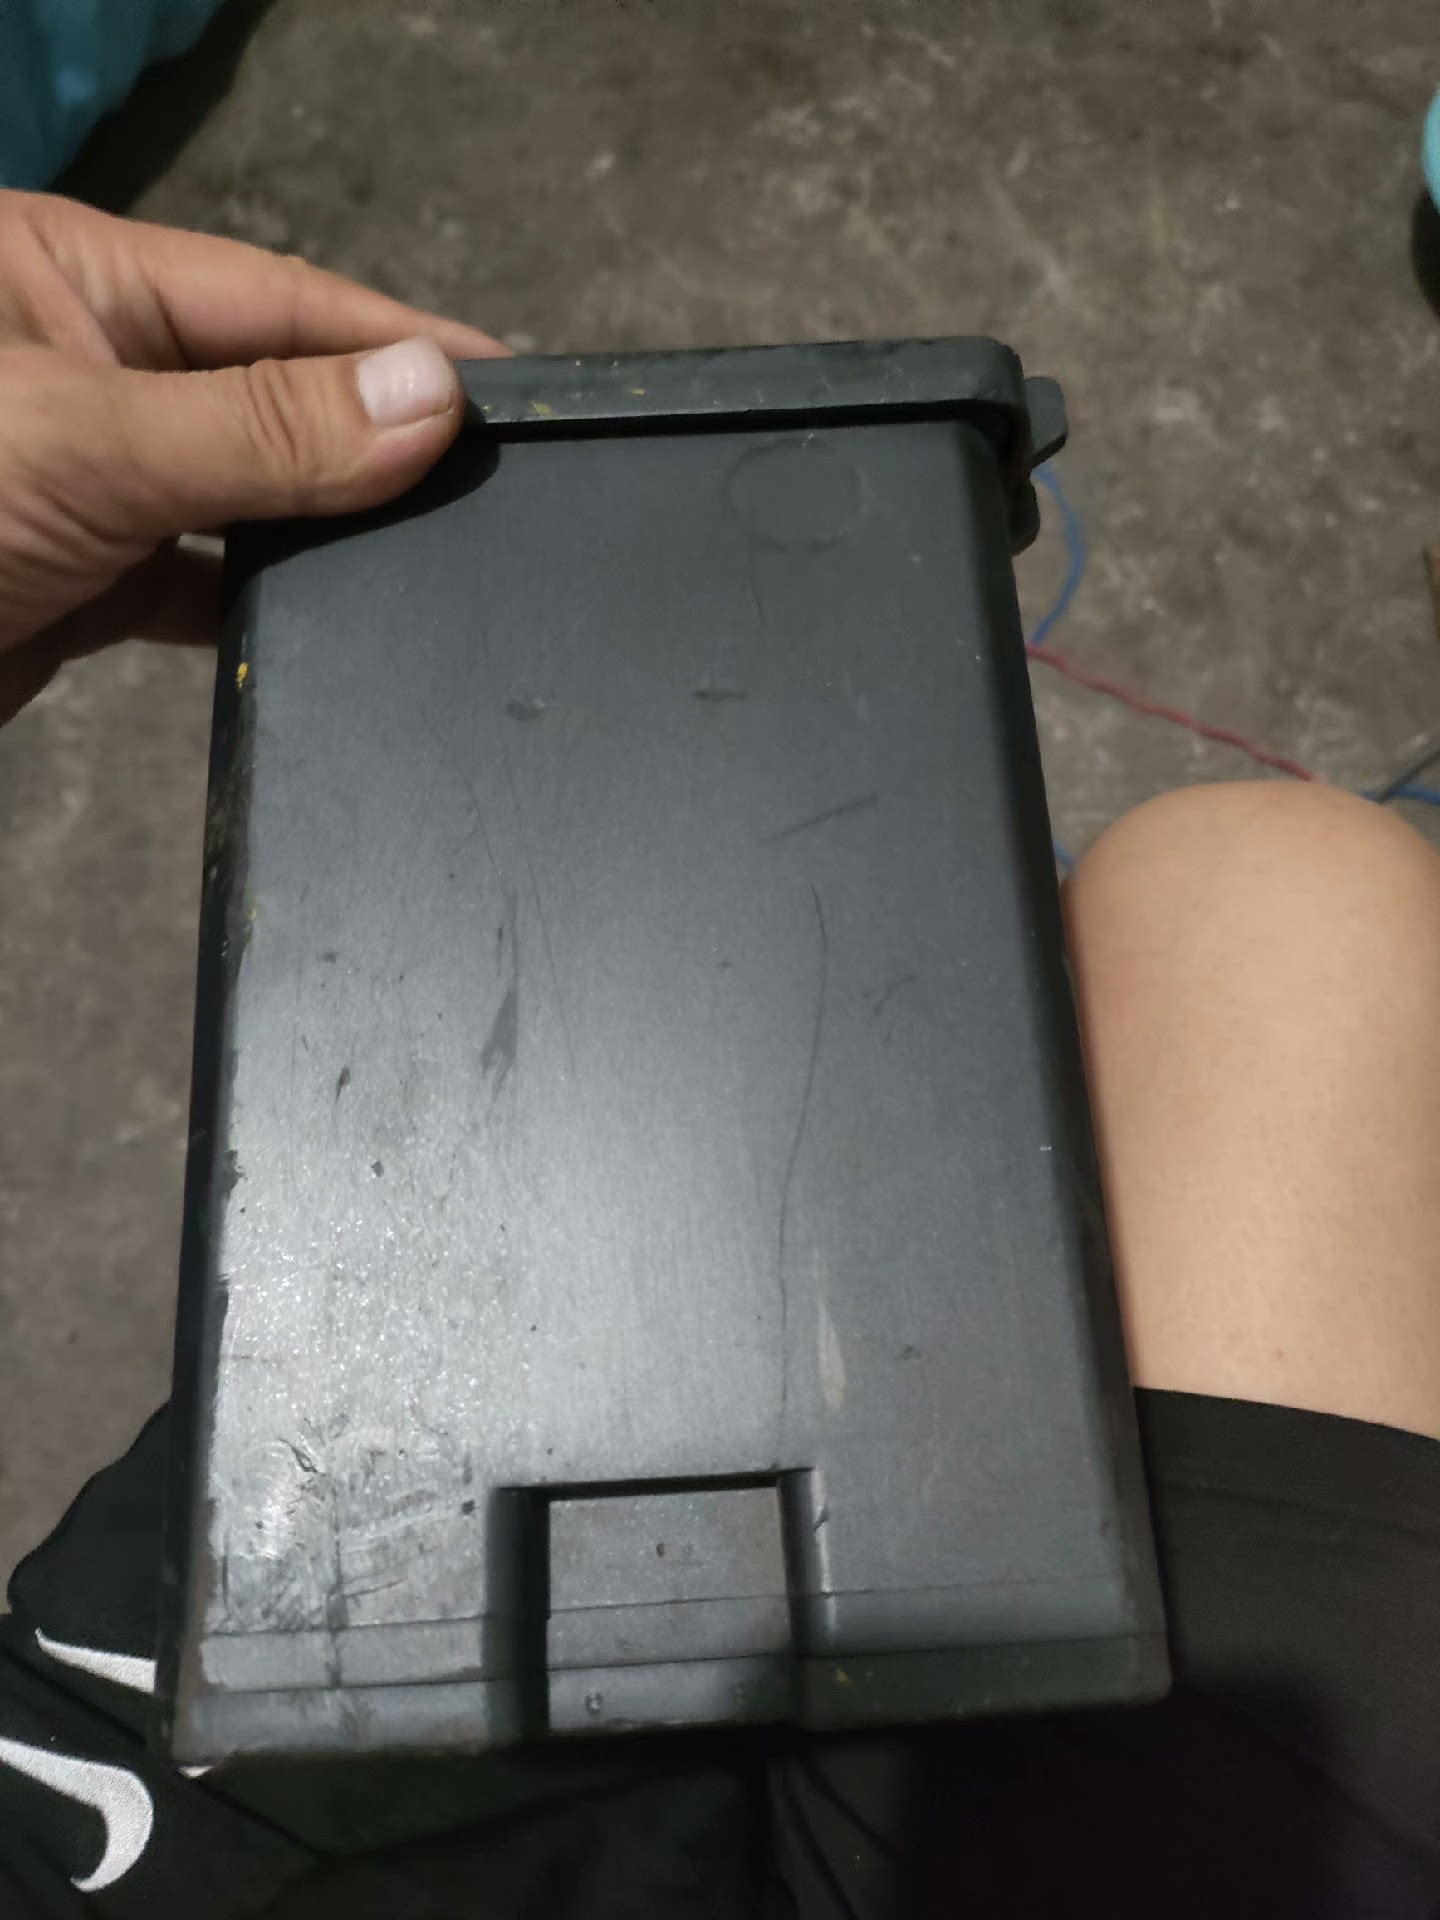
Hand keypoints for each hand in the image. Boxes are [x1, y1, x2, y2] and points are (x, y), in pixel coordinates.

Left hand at [0, 190, 505, 723]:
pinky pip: (198, 581)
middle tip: (495, 482)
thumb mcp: (88, 444)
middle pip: (270, 394)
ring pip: (242, 495)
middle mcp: (86, 370)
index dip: (396, 339)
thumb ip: (262, 428)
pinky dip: (258, 605)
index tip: (512, 384)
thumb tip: (429, 400)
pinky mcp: (78, 578)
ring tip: (435, 552)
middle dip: (375, 436)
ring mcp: (85, 479)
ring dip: (324, 528)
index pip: (276, 300)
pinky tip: (325, 622)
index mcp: (72, 281)